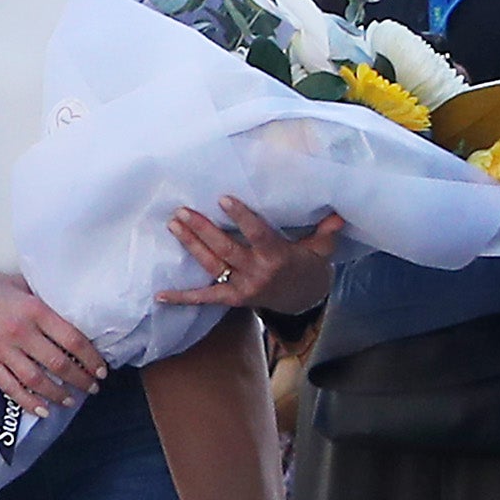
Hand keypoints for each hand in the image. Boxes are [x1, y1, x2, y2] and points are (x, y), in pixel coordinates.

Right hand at [0, 259, 103, 413]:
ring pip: (37, 380)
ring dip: (58, 394)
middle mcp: (19, 332)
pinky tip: (42, 409)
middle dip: (81, 380)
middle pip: (59, 364)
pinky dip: (28, 402)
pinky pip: (10, 388)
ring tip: (71, 400)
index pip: (72, 339)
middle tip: (92, 387)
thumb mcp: (20, 284)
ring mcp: (0, 349)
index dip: (91, 358)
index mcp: (33, 309)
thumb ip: (44, 300)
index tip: (101, 368)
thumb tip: (71, 316)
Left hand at [166, 200, 339, 312]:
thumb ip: (326, 231)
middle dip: (202, 229)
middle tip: (182, 211)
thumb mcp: (321, 249)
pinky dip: (183, 297)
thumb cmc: (308, 266)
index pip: (256, 233)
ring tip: (174, 225)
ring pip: (212, 264)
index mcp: (277, 255)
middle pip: (225, 248)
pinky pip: (205, 298)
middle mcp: (257, 272)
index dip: (240, 216)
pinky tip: (160, 295)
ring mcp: (243, 287)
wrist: (303, 300)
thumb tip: (338, 213)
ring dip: (191, 245)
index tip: (222, 199)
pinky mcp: (233, 299)